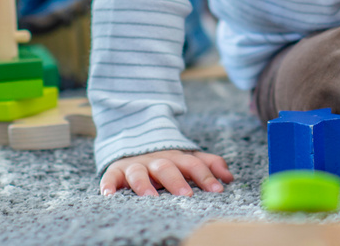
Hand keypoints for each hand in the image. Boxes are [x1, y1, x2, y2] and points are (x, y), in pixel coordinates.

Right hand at [100, 149, 232, 196]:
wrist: (134, 142)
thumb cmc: (167, 160)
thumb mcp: (188, 159)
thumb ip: (209, 165)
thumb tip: (230, 177)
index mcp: (176, 157)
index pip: (193, 164)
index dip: (206, 176)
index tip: (217, 190)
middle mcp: (156, 160)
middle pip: (167, 167)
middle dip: (176, 180)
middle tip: (186, 195)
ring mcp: (135, 165)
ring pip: (139, 172)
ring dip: (144, 184)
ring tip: (150, 198)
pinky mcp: (116, 171)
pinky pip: (110, 177)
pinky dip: (108, 185)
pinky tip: (109, 195)